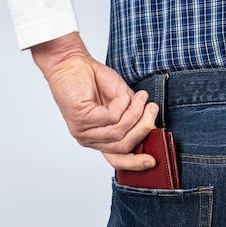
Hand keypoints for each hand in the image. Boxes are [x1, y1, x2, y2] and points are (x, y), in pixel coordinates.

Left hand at [30, 32, 157, 169]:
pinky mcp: (80, 119)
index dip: (134, 163)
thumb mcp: (121, 101)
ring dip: (135, 113)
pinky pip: (111, 117)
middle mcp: (89, 139)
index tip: (151, 162)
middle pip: (122, 146)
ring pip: (118, 132)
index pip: (116, 159)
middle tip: (153, 111)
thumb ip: (133, 115)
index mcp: (99, 139)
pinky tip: (123, 94)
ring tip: (142, 97)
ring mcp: (83, 131)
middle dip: (142, 129)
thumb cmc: (95, 81)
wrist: (72, 63)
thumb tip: (150, 123)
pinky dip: (122, 104)